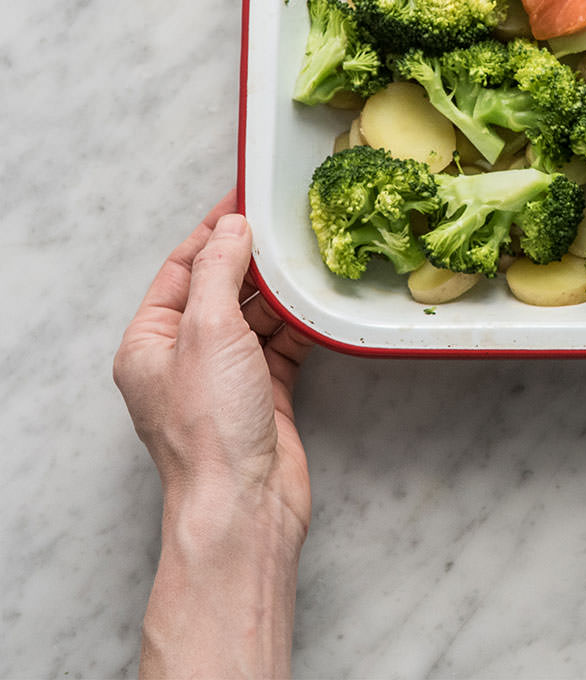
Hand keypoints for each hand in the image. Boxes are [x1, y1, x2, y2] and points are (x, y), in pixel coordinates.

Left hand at [114, 195, 311, 678]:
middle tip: (291, 220)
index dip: (216, 229)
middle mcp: (184, 357)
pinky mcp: (264, 393)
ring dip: (283, 289)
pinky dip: (302, 323)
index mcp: (151, 341)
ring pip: (257, 315)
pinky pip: (283, 343)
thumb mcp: (209, 332)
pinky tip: (322, 303)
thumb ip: (220, 271)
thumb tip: (232, 227)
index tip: (248, 196)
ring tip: (314, 255)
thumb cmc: (211, 426)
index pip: (184, 267)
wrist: (244, 501)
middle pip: (223, 287)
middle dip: (255, 256)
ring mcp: (226, 376)